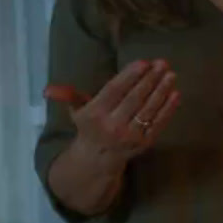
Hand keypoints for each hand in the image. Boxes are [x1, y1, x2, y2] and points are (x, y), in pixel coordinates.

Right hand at [45, 59, 179, 160]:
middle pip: (134, 99)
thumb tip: (48, 90)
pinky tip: (175, 93)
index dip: (130, 76)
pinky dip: (168, 109)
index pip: (115, 92)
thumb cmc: (89, 127)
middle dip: (150, 80)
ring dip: (162, 91)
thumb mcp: (77, 110)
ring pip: (148, 110)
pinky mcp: (144, 143)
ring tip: (171, 74)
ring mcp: (130, 136)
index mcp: (95, 114)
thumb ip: (68, 96)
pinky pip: (158, 123)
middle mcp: (112, 126)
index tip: (144, 62)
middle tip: (162, 63)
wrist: (98, 159)